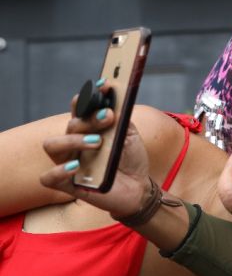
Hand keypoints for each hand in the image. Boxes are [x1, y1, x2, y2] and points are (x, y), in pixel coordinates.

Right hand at [39, 84, 150, 217]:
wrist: (138, 188)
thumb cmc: (130, 159)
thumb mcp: (130, 135)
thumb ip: (122, 118)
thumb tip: (115, 100)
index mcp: (89, 128)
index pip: (81, 108)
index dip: (88, 96)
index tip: (103, 86)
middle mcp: (75, 143)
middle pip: (71, 124)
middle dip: (88, 119)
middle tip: (107, 117)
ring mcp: (69, 162)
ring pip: (52, 145)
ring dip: (73, 140)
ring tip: (97, 142)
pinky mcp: (68, 185)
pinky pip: (49, 177)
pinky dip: (59, 170)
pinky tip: (76, 166)